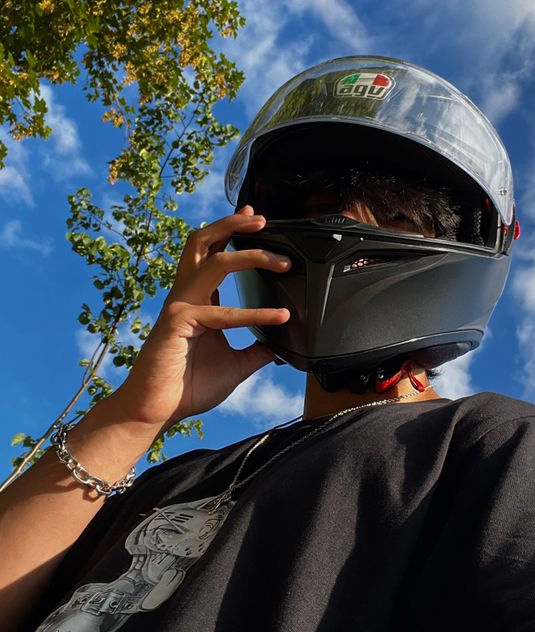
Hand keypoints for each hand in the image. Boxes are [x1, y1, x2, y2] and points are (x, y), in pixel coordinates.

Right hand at [111, 205, 290, 430]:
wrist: (156, 412)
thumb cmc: (187, 388)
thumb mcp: (234, 366)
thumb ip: (256, 351)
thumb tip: (281, 346)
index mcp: (197, 299)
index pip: (213, 254)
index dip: (232, 233)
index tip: (255, 219)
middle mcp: (186, 295)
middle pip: (203, 242)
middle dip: (231, 224)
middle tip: (261, 219)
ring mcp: (180, 305)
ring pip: (215, 262)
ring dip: (250, 255)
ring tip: (281, 260)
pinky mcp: (179, 322)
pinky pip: (222, 313)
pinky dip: (255, 314)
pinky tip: (280, 317)